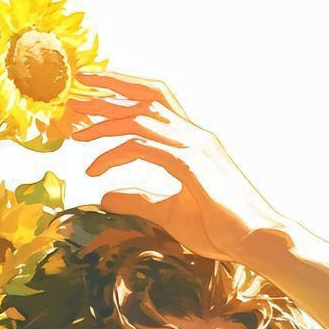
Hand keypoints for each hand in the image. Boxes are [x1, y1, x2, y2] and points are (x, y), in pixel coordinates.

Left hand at [70, 71, 295, 269]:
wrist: (255, 240)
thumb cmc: (221, 229)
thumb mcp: (169, 213)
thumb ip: (138, 200)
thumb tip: (104, 197)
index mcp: (193, 141)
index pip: (156, 99)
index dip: (124, 88)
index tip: (92, 90)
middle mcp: (194, 135)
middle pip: (145, 98)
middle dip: (106, 93)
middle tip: (73, 100)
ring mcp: (194, 147)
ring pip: (139, 119)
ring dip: (103, 124)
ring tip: (75, 135)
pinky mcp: (191, 165)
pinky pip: (142, 148)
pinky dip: (113, 155)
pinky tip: (95, 171)